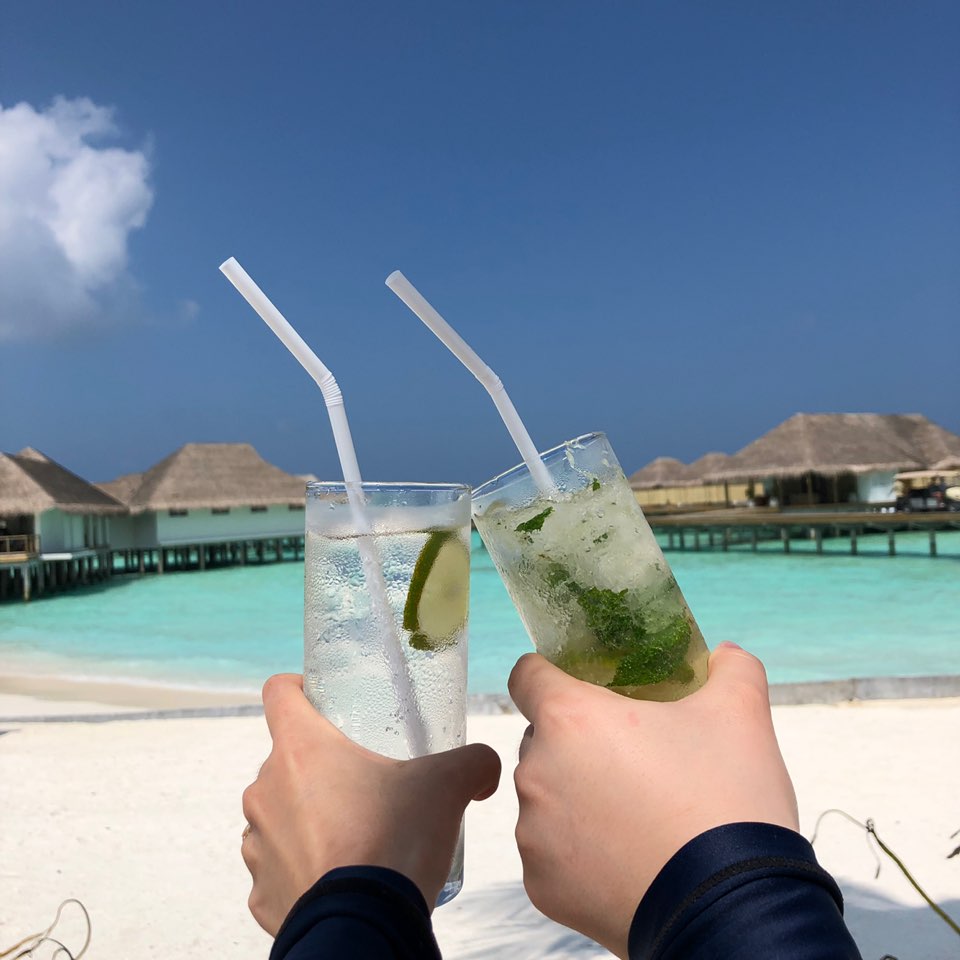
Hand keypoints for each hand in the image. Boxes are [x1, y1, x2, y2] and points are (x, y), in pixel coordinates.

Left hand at [241, 674, 500, 935]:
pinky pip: (279, 868)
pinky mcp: (261, 892)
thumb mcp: (446, 784)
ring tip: (354, 835)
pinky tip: (340, 877)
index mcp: (300, 749)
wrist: (365, 929)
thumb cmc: (395, 843)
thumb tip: (484, 768)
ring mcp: (257, 844)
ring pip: (279, 813)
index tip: (324, 701)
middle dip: (321, 766)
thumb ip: (473, 761)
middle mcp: (265, 790)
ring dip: (307, 818)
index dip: (299, 688)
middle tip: (365, 781)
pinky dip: (304, 868)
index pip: (278, 691)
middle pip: (285, 758)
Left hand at [509, 642, 797, 957]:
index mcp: (569, 718)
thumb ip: (729, 669)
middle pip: (542, 738)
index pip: (527, 674)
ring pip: (547, 796)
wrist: (732, 912)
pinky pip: (552, 852)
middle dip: (579, 742)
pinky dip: (580, 851)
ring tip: (637, 815)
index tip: (581, 686)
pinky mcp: (541, 885)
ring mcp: (534, 833)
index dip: (551, 672)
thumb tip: (726, 655)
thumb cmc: (726, 802)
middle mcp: (537, 771)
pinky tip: (627, 857)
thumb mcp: (740, 716)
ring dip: (579, 797)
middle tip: (633, 758)